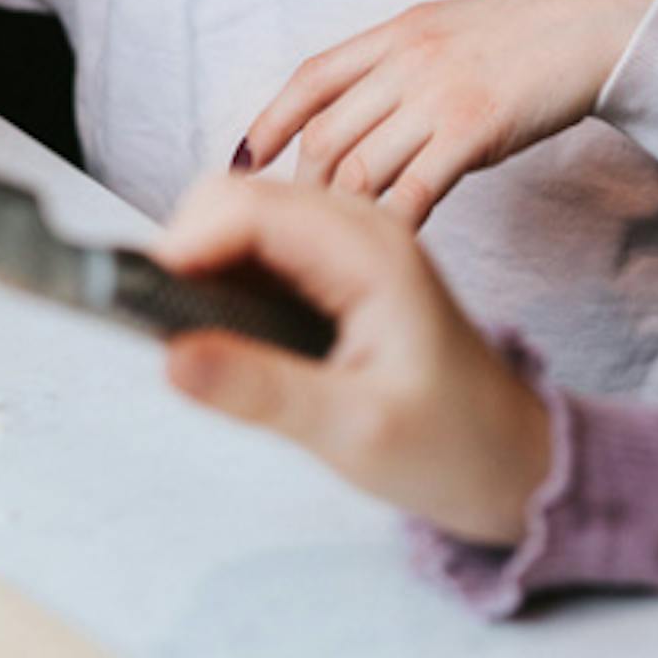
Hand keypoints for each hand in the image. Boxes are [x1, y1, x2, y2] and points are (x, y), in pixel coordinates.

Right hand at [150, 174, 556, 546]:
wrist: (512, 459)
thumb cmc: (452, 446)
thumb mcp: (352, 430)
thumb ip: (259, 390)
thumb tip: (169, 357)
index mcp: (370, 251)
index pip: (244, 206)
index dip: (181, 247)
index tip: (145, 309)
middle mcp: (359, 227)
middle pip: (232, 199)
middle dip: (186, 255)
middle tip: (171, 338)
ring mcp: (347, 242)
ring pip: (239, 220)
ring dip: (202, 269)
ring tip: (203, 346)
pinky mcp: (335, 268)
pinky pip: (259, 249)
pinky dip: (225, 282)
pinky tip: (233, 340)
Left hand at [240, 0, 657, 225]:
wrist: (595, 26)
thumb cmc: (528, 39)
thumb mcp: (449, 32)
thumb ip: (402, 66)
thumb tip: (364, 117)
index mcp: (396, 32)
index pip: (312, 78)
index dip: (269, 122)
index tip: (243, 161)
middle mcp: (406, 60)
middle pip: (328, 133)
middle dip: (303, 186)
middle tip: (294, 226)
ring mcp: (437, 94)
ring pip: (362, 166)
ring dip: (342, 213)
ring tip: (335, 246)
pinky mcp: (473, 129)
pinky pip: (413, 188)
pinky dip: (391, 222)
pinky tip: (386, 244)